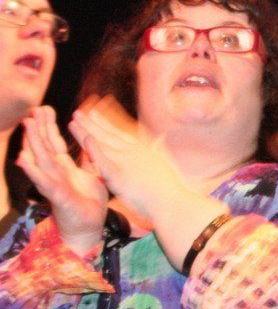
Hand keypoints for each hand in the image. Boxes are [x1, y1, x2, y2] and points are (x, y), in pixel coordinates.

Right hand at [17, 106, 107, 256]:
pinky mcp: (57, 196)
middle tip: (33, 109)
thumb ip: (88, 158)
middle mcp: (56, 173)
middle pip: (45, 147)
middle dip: (39, 128)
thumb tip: (89, 138)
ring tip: (26, 126)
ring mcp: (54, 184)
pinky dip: (34, 171)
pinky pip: (44, 182)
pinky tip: (24, 160)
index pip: (54, 142)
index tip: (44, 108)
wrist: (90, 227)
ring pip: (41, 160)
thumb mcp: (92, 174)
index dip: (49, 126)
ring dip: (32, 143)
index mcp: (64, 167)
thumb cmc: (89, 201)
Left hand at [68, 95, 187, 220]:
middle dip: (93, 119)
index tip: (97, 106)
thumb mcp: (164, 161)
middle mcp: (135, 149)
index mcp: (143, 146)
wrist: (172, 201)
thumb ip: (158, 148)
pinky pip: (104, 161)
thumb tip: (159, 138)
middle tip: (79, 109)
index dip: (108, 117)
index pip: (122, 128)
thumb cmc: (168, 185)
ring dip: (88, 129)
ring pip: (103, 142)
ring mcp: (128, 160)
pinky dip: (94, 149)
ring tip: (74, 118)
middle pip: (109, 131)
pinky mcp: (120, 175)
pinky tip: (86, 140)